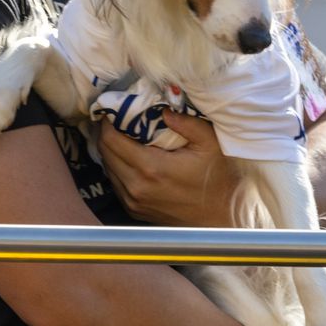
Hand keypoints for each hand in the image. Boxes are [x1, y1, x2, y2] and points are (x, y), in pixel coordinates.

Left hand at [97, 109, 241, 226]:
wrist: (221, 218)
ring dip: (111, 150)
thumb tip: (163, 109)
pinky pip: (116, 183)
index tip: (114, 108)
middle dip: (106, 132)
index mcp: (151, 168)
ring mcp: (133, 201)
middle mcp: (136, 187)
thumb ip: (186, 122)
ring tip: (122, 134)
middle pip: (104, 153)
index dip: (107, 121)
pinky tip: (130, 156)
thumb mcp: (209, 143)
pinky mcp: (135, 210)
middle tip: (116, 117)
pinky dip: (118, 166)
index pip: (110, 140)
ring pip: (107, 168)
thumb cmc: (218, 179)